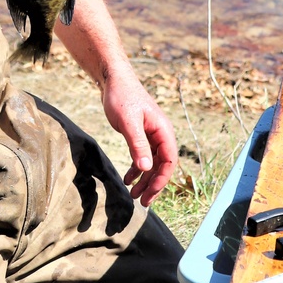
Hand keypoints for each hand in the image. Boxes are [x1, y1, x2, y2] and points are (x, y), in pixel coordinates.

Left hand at [101, 67, 178, 206]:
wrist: (113, 80)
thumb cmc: (121, 97)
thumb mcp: (128, 121)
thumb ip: (137, 144)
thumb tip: (146, 168)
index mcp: (163, 130)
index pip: (169, 160)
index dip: (161, 179)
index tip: (149, 194)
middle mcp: (161, 134)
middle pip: (162, 165)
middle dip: (153, 185)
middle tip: (142, 202)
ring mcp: (151, 135)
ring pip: (152, 163)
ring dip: (144, 180)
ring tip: (134, 195)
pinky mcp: (141, 135)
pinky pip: (143, 157)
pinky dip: (136, 170)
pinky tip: (127, 179)